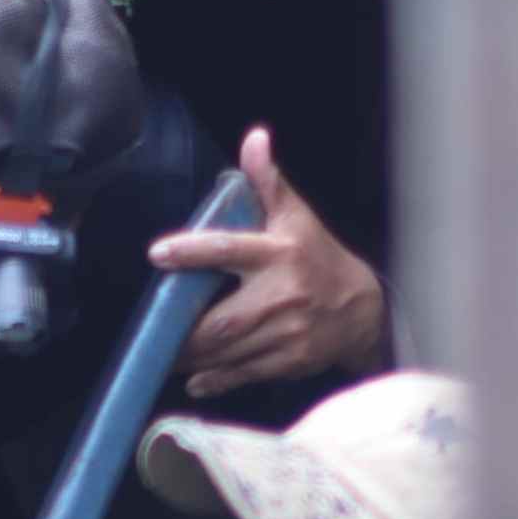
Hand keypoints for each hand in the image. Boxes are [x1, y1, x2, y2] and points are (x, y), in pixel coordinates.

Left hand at [152, 127, 390, 399]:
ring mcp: (287, 334)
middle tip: (153, 328)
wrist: (363, 311)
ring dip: (192, 357)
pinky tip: (195, 379)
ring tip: (164, 353)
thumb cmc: (320, 257)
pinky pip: (244, 375)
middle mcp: (282, 295)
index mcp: (279, 253)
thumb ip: (268, 180)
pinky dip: (216, 380)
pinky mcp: (289, 362)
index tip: (158, 253)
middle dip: (184, 329)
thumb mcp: (297, 216)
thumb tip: (254, 138)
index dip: (191, 251)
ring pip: (229, 352)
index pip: (229, 248)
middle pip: (223, 320)